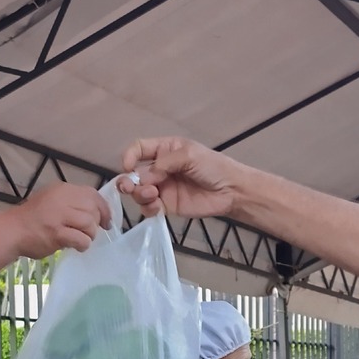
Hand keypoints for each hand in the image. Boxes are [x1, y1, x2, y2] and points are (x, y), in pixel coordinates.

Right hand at [10, 182, 110, 257]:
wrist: (11, 231)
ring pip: (89, 224)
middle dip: (95, 223)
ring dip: (89, 235)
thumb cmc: (33, 219)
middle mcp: (62, 199)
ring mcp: (58, 215)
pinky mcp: (56, 233)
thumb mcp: (52, 200)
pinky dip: (83, 245)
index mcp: (62, 189)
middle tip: (88, 233)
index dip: (104, 209)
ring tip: (80, 239)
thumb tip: (97, 213)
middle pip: (93, 209)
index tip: (106, 222)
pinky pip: (81, 239)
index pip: (93, 194)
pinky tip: (76, 246)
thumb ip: (72, 202)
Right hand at [120, 137, 244, 219]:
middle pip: (134, 174)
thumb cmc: (213, 167)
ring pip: (138, 192)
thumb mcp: (189, 155)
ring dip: (139, 194)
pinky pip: (149, 208)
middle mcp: (159, 168)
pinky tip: (157, 207)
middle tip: (128, 188)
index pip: (138, 149)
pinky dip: (148, 209)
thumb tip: (143, 176)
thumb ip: (164, 163)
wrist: (231, 191)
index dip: (129, 156)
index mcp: (164, 150)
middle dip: (128, 181)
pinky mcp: (167, 206)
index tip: (128, 167)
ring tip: (152, 195)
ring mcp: (162, 188)